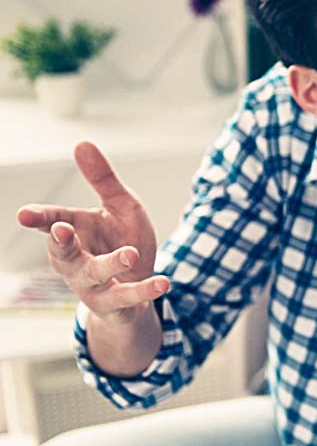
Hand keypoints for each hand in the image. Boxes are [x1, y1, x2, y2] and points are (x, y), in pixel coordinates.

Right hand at [16, 141, 166, 324]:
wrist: (140, 282)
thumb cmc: (123, 239)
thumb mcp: (119, 204)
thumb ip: (102, 179)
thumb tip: (81, 142)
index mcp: (74, 231)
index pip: (53, 221)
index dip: (40, 218)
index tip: (25, 214)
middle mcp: (76, 260)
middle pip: (63, 252)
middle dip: (61, 242)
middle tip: (61, 229)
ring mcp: (93, 285)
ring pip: (93, 275)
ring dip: (109, 264)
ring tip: (129, 255)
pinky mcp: (115, 303)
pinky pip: (128, 298)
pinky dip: (144, 291)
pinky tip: (163, 282)